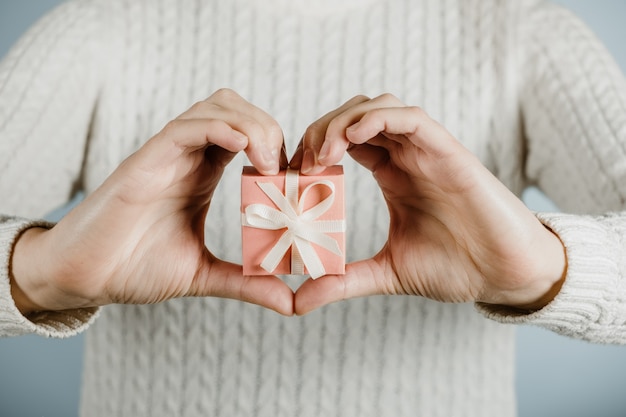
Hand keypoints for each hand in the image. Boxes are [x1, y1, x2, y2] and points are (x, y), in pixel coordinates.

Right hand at [10, 89, 293, 315]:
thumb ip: (246, 282)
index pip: (250, 137)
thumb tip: (290, 301)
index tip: (299, 178)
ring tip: (268, 163)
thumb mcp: (204, 274)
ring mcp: (168, 155)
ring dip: (252, 124)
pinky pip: (187, 126)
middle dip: (271, 129)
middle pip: (239, 111)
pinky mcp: (147, 159)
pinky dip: (219, 127)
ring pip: (218, 108)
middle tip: (285, 168)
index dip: (279, 147)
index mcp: (203, 174)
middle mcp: (189, 157)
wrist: (85, 276)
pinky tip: (242, 147)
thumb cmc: (135, 267)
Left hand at [292, 94, 566, 314]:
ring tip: (321, 154)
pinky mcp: (448, 151)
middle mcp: (406, 156)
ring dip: (342, 121)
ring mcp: (426, 150)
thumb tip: (298, 301)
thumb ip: (343, 280)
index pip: (344, 141)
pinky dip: (377, 118)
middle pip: (353, 117)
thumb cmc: (454, 267)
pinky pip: (409, 118)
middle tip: (300, 163)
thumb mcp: (386, 273)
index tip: (290, 174)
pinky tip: (352, 138)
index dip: (313, 148)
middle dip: (320, 130)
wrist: (505, 275)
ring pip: (377, 107)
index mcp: (391, 174)